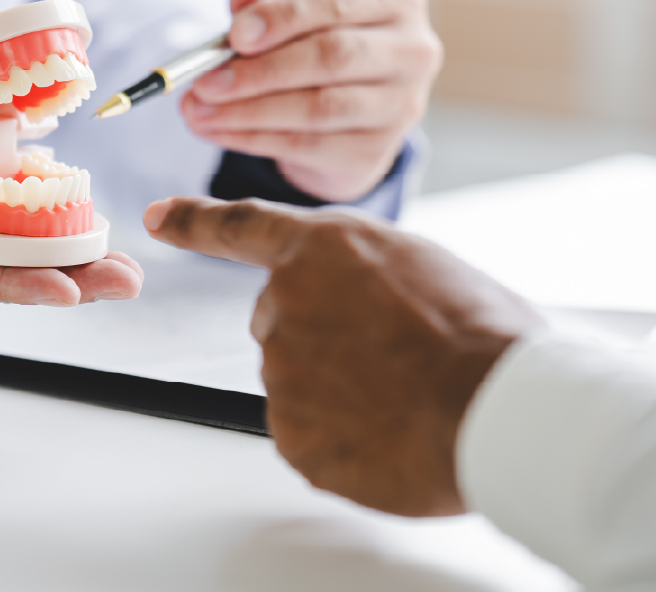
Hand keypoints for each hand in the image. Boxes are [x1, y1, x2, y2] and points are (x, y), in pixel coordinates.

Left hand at [142, 196, 541, 516]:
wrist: (497, 405)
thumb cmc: (481, 333)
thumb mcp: (421, 266)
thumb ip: (364, 275)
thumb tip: (362, 308)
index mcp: (322, 247)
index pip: (241, 226)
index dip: (195, 221)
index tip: (157, 217)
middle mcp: (287, 299)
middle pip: (280, 318)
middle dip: (320, 334)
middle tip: (387, 355)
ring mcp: (282, 367)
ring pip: (297, 379)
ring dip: (335, 389)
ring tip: (402, 394)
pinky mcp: (290, 431)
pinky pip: (307, 432)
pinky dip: (340, 438)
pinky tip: (387, 432)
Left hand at [181, 0, 442, 201]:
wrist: (342, 111)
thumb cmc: (313, 41)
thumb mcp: (287, 8)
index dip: (284, 15)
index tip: (236, 34)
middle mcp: (412, 51)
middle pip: (332, 56)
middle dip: (259, 71)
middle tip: (205, 81)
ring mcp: (399, 106)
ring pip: (318, 107)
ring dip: (248, 111)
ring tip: (198, 109)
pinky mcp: (374, 151)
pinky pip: (305, 145)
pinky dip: (252, 138)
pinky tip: (216, 129)